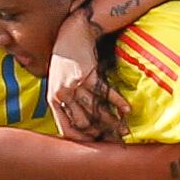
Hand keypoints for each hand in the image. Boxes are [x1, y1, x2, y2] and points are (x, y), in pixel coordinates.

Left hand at [49, 10, 127, 142]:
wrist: (72, 34)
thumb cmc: (64, 60)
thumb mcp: (56, 82)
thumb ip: (64, 102)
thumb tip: (78, 123)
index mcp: (53, 99)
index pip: (65, 128)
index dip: (80, 139)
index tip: (92, 145)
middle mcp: (63, 94)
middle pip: (83, 122)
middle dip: (99, 133)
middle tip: (112, 139)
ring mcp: (76, 85)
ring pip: (97, 111)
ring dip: (112, 122)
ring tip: (123, 130)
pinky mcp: (90, 75)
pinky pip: (106, 94)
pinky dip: (118, 103)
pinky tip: (127, 110)